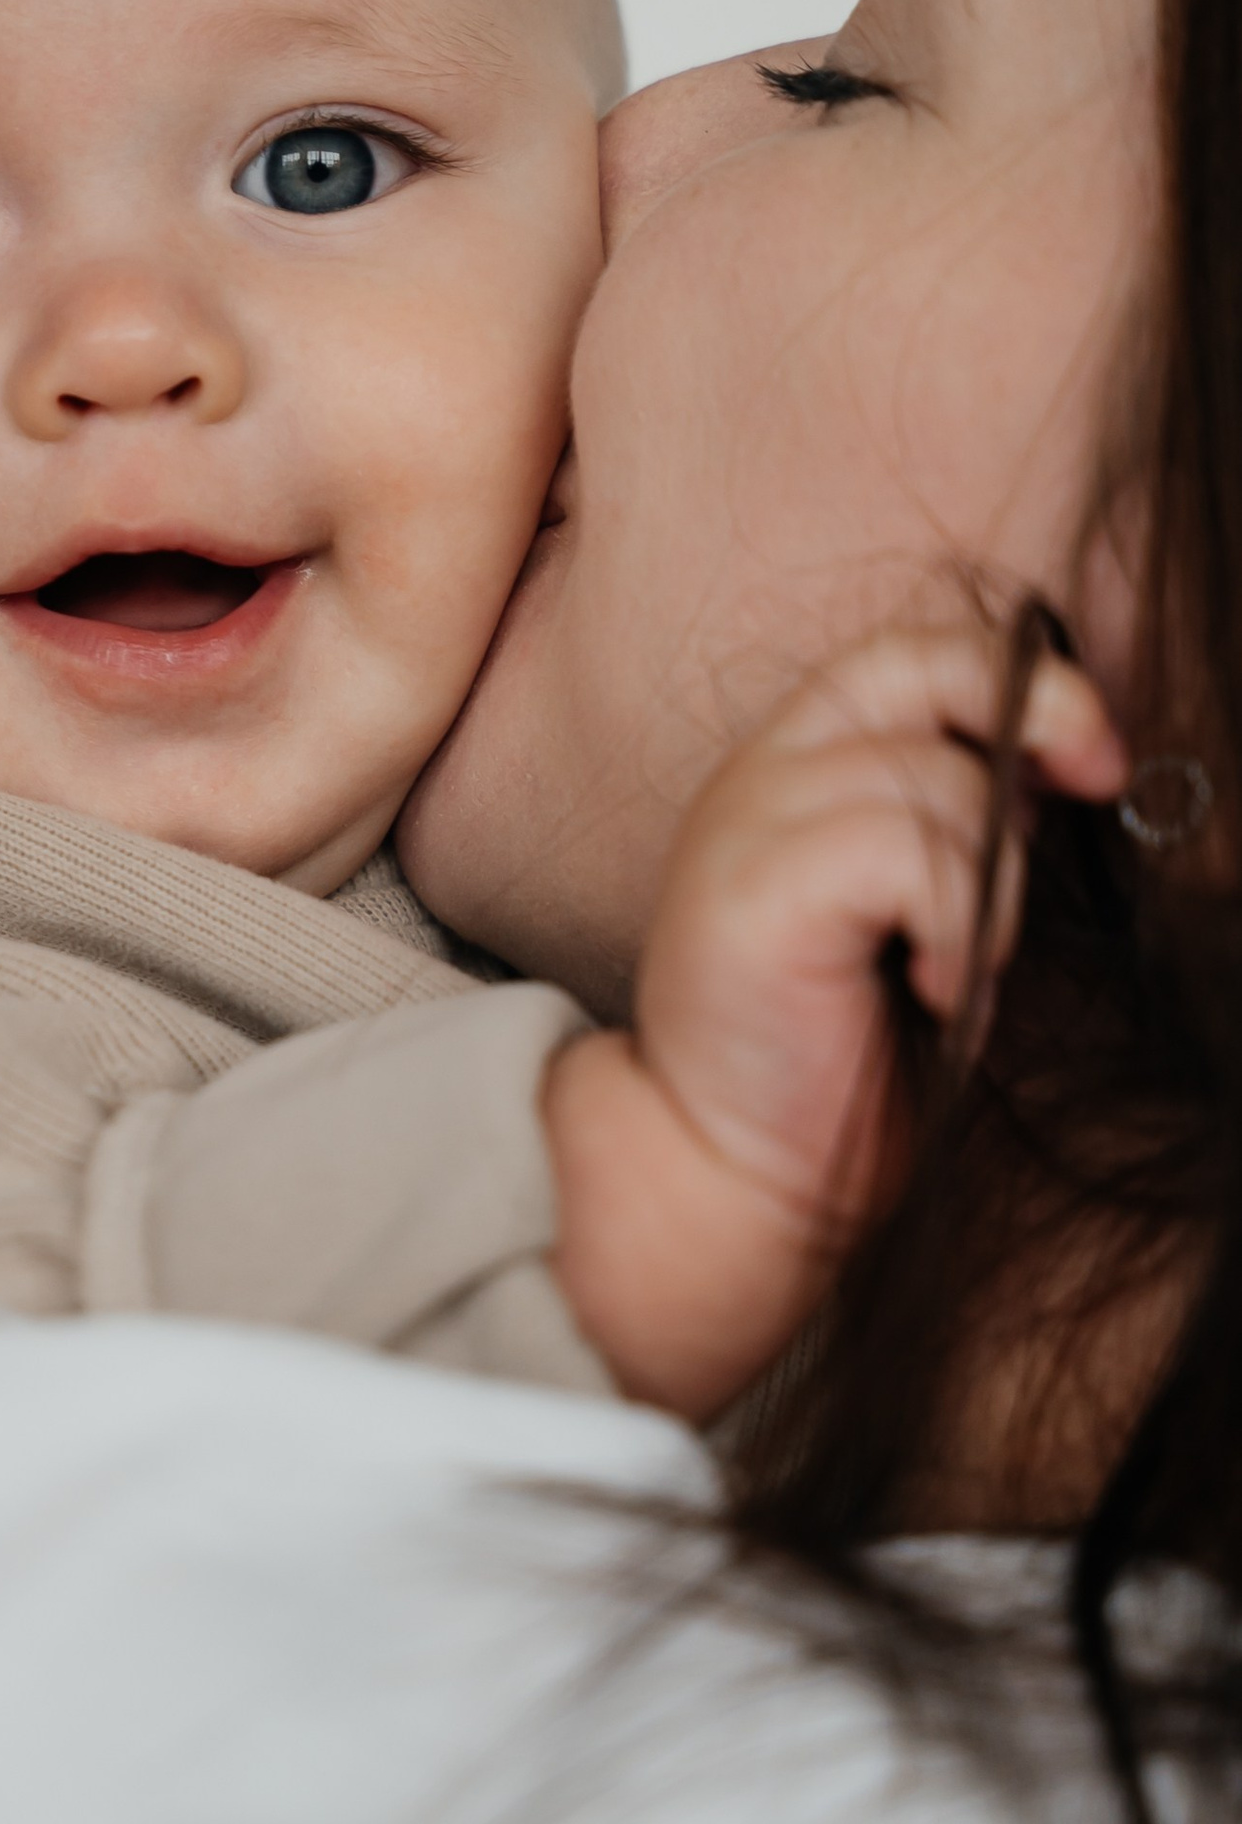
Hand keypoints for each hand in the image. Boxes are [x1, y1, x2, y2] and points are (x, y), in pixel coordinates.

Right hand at [544, 622, 1126, 1422]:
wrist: (725, 1171)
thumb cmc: (836, 1059)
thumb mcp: (916, 915)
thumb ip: (960, 828)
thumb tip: (1066, 764)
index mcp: (795, 770)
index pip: (910, 653)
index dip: (1021, 677)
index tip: (1099, 763)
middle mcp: (760, 775)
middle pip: (919, 663)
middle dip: (1038, 707)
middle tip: (1097, 780)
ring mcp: (745, 826)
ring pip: (935, 780)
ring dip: (993, 883)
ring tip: (962, 967)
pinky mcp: (751, 893)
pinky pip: (909, 852)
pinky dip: (957, 925)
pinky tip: (933, 987)